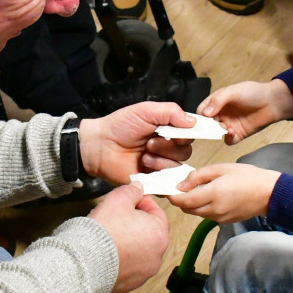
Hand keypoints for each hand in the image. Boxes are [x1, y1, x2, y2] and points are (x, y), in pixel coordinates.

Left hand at [79, 102, 194, 183]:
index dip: (184, 136)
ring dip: (161, 161)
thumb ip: (171, 112)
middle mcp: (166, 148)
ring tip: (143, 156)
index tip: (173, 134)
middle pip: (185, 152)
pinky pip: (167, 182)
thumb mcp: (145, 111)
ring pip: (177, 167)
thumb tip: (193, 122)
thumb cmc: (119, 126)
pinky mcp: (153, 180)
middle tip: (149, 143)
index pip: (188, 134)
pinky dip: (160, 175)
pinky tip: (145, 167)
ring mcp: (160, 164)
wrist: (99, 147)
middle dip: (168, 148)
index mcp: (167, 130)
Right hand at [88, 183, 169, 292]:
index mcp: (160, 233)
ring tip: (111, 236)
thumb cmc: (105, 230)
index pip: (157, 212)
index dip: (142, 203)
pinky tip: (108, 253)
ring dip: (130, 242)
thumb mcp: (118, 198)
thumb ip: (132, 191)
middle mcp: (157, 255)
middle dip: (136, 223)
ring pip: (140, 250)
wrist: (87, 260)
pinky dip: (122, 259)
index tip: (130, 201)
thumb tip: (138, 189)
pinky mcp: (132, 283)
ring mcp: (145, 272)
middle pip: (149, 232)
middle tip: (118, 218)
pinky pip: (130, 266)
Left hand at [167, 163, 280, 223]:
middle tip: (181, 187)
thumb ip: (199, 176)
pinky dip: (202, 207)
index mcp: (213, 194)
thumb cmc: (248, 177)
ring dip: (191, 204)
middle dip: (181, 199)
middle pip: (187, 209)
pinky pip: (207, 215)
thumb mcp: (222, 168)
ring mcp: (220, 218)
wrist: (269, 194)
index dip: (172, 196)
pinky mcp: (224, 221)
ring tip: (196, 190)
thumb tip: (181, 184)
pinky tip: (209, 196)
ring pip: (196, 213)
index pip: (184, 201)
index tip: (167, 189)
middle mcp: (215, 210)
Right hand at [198, 79, 292, 144]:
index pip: (202, 111)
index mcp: (217, 102)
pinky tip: (232, 133)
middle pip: (207, 124)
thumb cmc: (254, 92)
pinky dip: (228, 139)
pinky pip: (228, 140)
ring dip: (218, 132)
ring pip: (216, 133)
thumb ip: (218, 100)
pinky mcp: (238, 134)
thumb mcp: (233, 91)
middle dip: (207, 127)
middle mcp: (221, 114)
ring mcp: (229, 124)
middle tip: (210, 127)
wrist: (272, 102)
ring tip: (225, 128)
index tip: (201, 120)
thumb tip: (205, 112)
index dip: (200, 116)